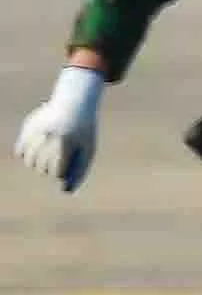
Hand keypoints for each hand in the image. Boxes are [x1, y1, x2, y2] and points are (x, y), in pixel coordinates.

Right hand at [17, 65, 104, 192]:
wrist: (75, 102)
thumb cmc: (84, 131)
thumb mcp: (88, 149)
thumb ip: (79, 171)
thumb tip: (65, 192)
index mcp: (65, 141)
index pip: (56, 172)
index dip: (64, 170)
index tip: (69, 159)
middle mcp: (47, 136)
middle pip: (41, 169)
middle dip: (51, 167)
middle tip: (61, 153)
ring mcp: (35, 131)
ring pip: (29, 162)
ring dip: (39, 163)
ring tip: (50, 152)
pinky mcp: (27, 128)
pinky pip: (20, 152)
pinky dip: (28, 153)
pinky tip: (39, 145)